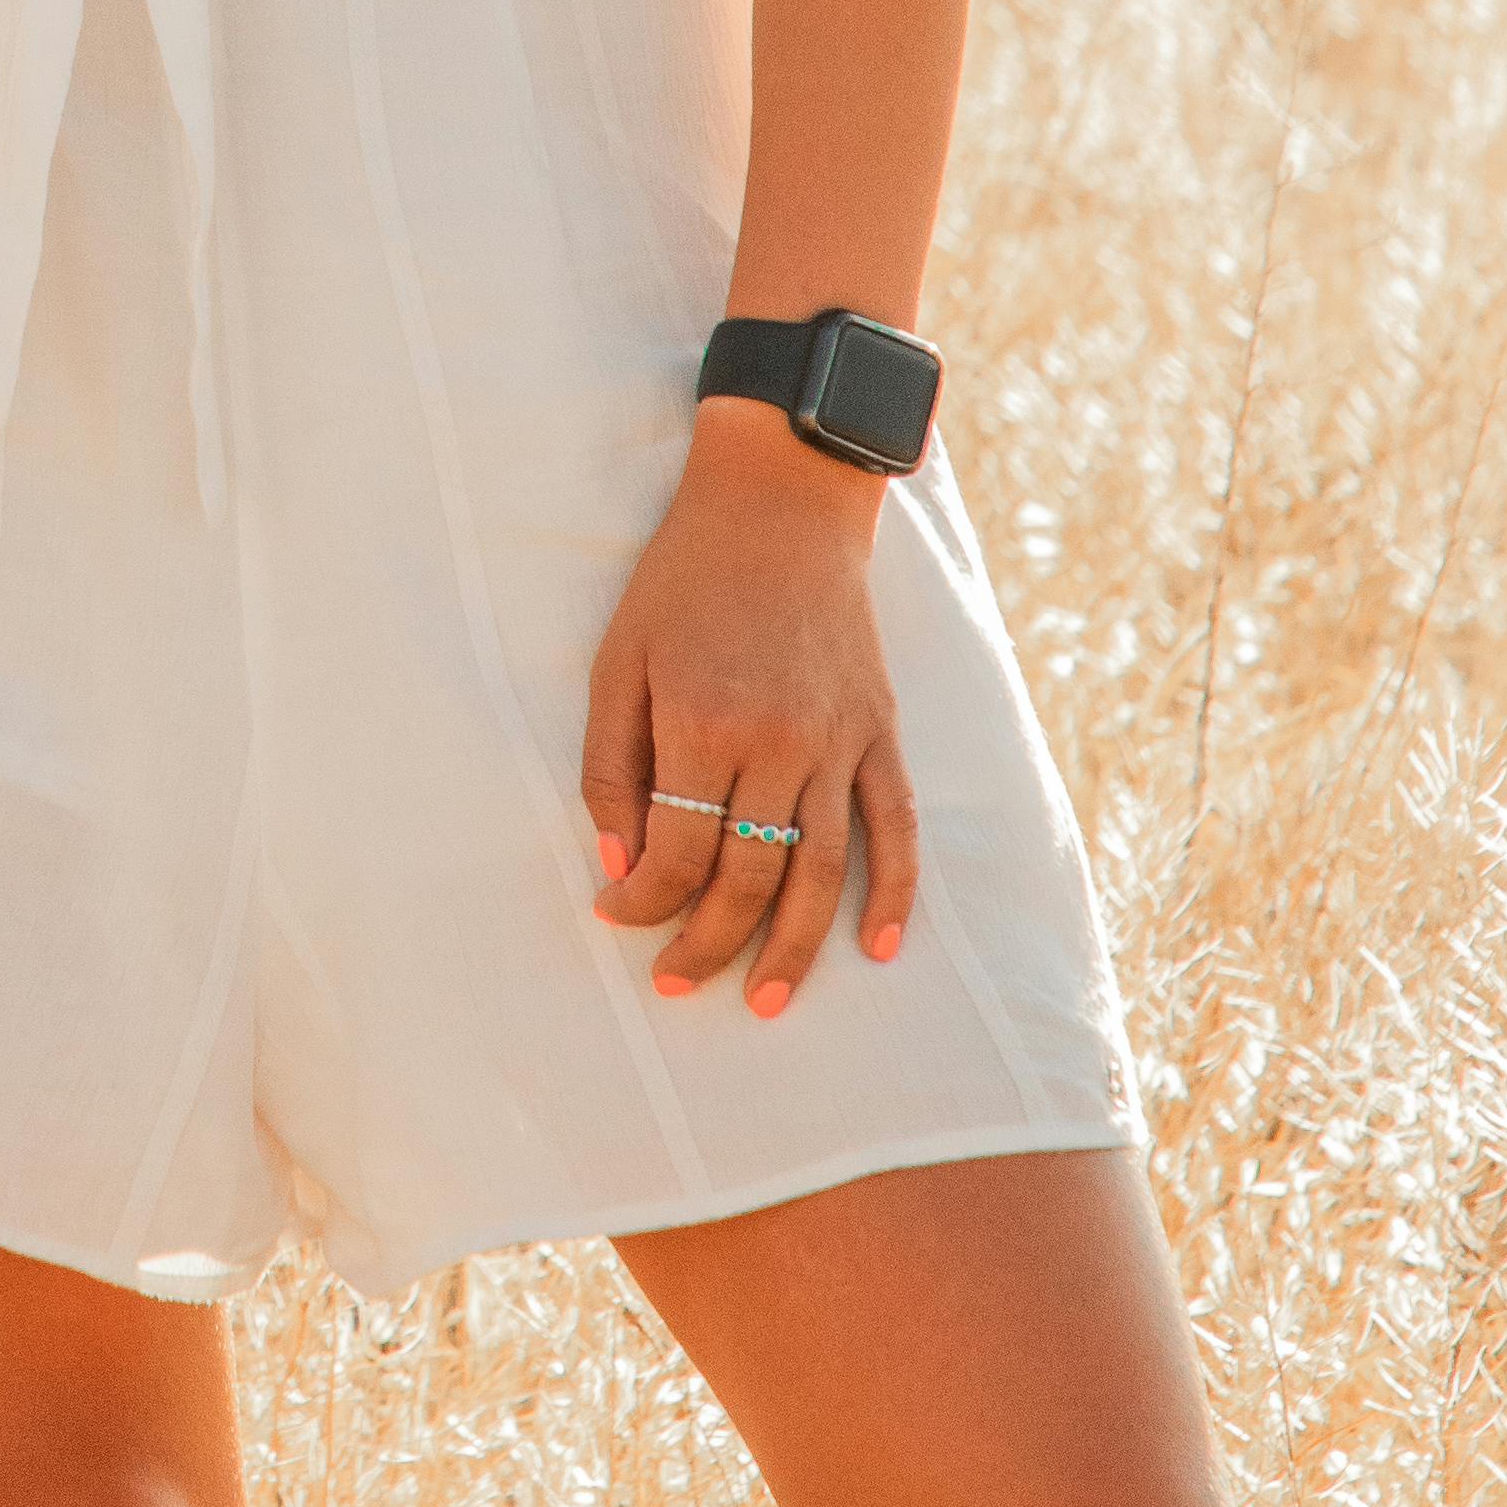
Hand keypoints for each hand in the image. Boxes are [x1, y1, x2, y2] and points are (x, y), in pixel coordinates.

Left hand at [580, 408, 921, 1020]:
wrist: (781, 504)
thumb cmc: (683, 579)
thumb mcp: (618, 660)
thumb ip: (611, 766)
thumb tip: (621, 865)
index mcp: (705, 721)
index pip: (678, 851)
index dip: (644, 901)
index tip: (616, 917)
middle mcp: (780, 741)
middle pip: (749, 876)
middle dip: (708, 944)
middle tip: (676, 985)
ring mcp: (840, 740)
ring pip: (821, 872)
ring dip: (792, 948)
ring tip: (762, 1002)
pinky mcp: (881, 731)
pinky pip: (895, 828)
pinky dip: (893, 895)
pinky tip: (875, 951)